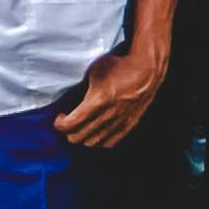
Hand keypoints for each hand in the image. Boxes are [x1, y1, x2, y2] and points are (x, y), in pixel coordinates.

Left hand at [52, 44, 167, 151]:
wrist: (148, 68)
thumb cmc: (121, 65)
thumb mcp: (94, 70)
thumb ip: (81, 85)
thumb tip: (70, 94)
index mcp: (97, 101)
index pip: (70, 124)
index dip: (60, 124)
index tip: (60, 117)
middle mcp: (108, 115)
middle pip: (78, 137)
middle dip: (69, 131)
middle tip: (69, 122)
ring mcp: (120, 121)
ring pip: (93, 143)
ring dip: (83, 137)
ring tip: (82, 128)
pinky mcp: (129, 124)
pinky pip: (110, 143)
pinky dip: (100, 141)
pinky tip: (97, 132)